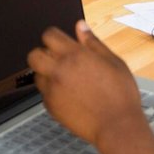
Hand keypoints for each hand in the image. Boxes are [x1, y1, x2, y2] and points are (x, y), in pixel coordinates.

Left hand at [28, 21, 146, 148]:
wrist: (117, 126)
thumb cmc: (120, 95)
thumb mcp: (113, 62)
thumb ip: (93, 42)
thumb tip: (80, 26)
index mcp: (74, 55)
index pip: (49, 35)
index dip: (54, 37)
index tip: (61, 42)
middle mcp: (58, 70)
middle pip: (34, 55)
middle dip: (43, 54)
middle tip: (57, 60)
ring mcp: (52, 90)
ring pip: (36, 75)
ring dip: (46, 74)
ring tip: (67, 80)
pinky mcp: (50, 106)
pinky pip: (44, 94)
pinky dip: (52, 92)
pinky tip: (70, 96)